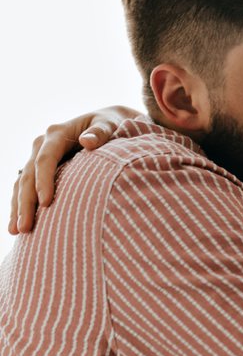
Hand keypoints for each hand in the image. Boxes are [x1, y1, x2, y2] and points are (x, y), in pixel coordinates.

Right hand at [9, 105, 141, 233]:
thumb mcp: (109, 125)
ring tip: (17, 231)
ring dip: (19, 207)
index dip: (44, 181)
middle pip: (28, 175)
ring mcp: (39, 157)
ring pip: (23, 183)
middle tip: (25, 227)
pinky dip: (23, 205)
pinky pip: (27, 188)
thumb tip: (87, 141)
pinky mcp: (41, 169)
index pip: (45, 159)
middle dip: (25, 202)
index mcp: (57, 133)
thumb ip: (101, 132)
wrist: (108, 123)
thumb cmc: (112, 125)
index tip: (46, 203)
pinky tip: (19, 225)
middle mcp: (43, 144)